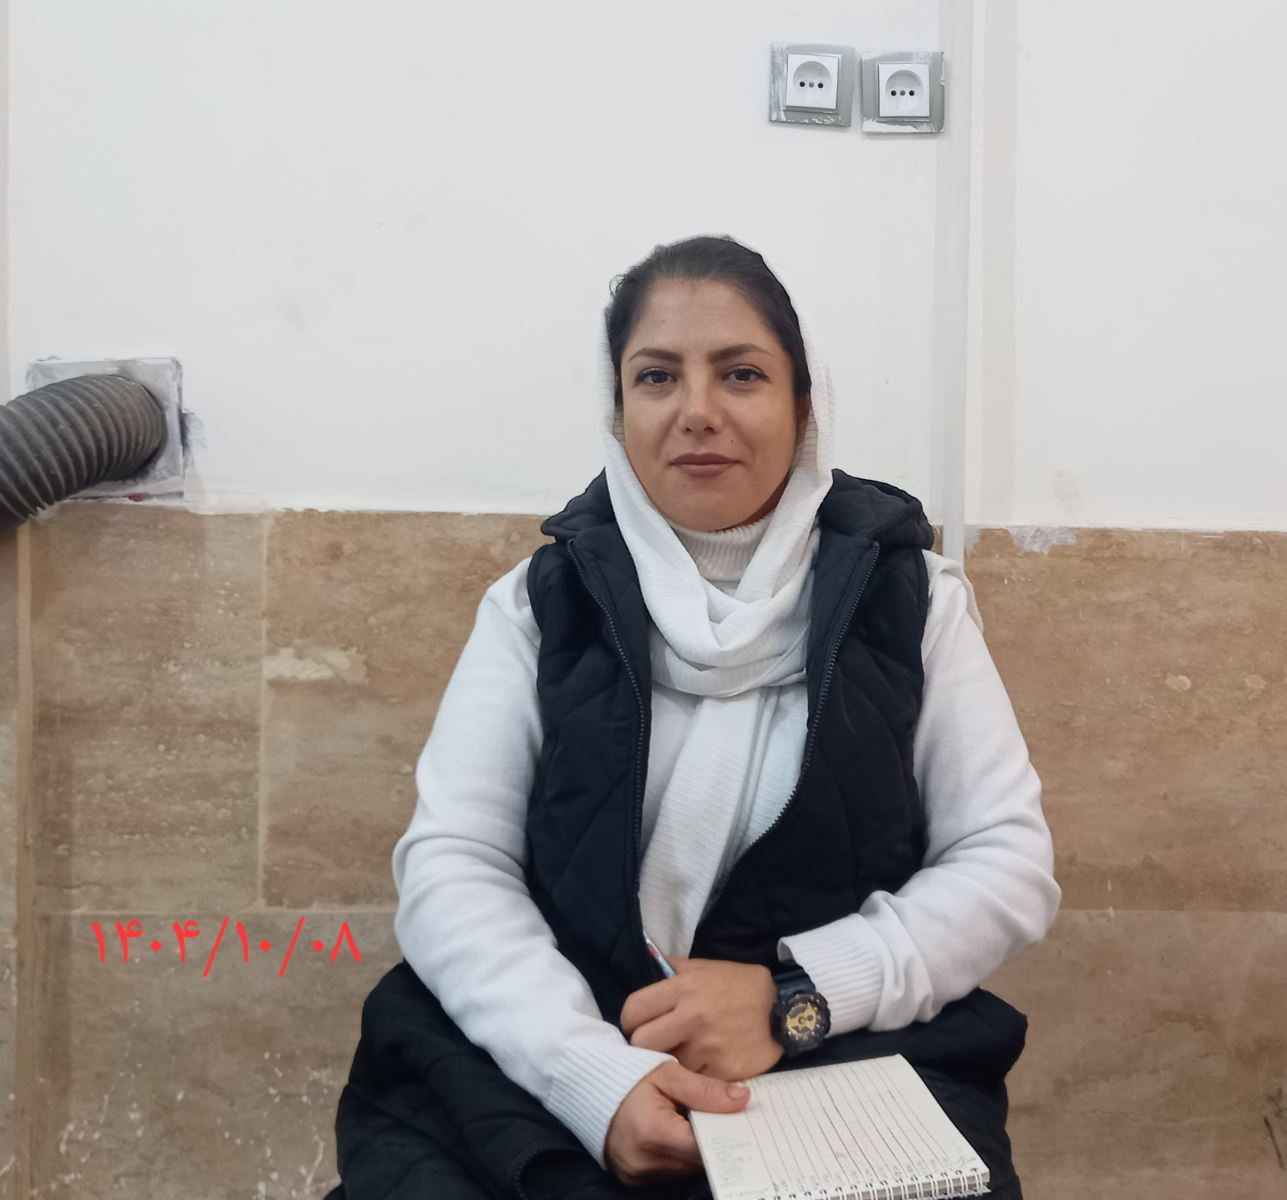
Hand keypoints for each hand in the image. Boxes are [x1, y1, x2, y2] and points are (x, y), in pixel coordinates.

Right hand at [605, 1060, 749, 1184]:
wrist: (588, 1088)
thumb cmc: (627, 1076)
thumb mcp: (667, 1073)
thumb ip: (705, 1089)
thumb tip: (742, 1099)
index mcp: (652, 1132)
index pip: (703, 1147)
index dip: (725, 1135)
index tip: (741, 1122)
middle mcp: (644, 1162)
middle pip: (696, 1162)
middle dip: (714, 1142)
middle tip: (726, 1119)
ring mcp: (637, 1175)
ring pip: (685, 1170)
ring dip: (697, 1150)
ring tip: (702, 1123)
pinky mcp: (633, 1180)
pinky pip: (670, 1172)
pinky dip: (680, 1155)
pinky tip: (681, 1133)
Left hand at [620, 956, 783, 1082]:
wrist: (783, 1008)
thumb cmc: (738, 986)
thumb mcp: (703, 967)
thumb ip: (671, 971)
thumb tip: (642, 970)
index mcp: (684, 986)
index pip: (633, 1010)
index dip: (631, 1021)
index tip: (637, 1025)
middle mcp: (693, 1015)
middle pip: (642, 1043)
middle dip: (644, 1046)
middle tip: (654, 1045)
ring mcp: (709, 1045)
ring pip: (667, 1065)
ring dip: (670, 1064)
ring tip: (680, 1055)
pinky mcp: (724, 1070)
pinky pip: (693, 1080)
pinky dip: (694, 1076)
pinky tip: (701, 1066)